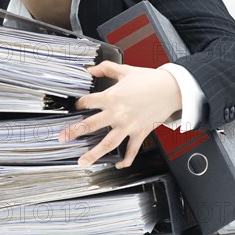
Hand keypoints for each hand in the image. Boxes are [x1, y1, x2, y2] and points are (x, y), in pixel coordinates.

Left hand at [58, 61, 181, 168]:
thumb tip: (90, 69)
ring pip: (108, 143)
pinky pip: (132, 150)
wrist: (172, 89)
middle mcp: (118, 113)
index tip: (76, 106)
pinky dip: (126, 160)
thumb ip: (106, 68)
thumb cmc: (149, 79)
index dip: (79, 104)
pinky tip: (119, 165)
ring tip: (82, 162)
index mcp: (112, 97)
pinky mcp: (139, 132)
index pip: (88, 102)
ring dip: (94, 154)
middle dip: (74, 132)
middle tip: (62, 138)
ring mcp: (128, 125)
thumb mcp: (125, 70)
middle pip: (91, 125)